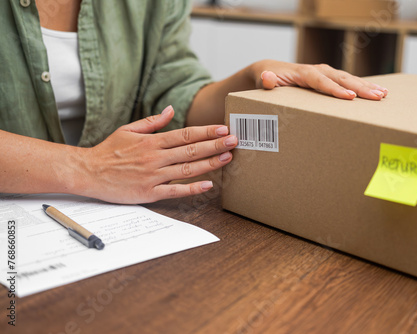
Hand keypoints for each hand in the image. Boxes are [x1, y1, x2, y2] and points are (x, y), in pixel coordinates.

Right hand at [78, 106, 236, 203]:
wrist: (87, 172)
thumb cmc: (108, 151)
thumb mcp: (128, 130)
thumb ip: (152, 121)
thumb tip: (171, 109)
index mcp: (151, 141)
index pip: (184, 134)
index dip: (205, 131)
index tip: (222, 128)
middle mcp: (155, 157)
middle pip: (190, 150)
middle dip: (214, 145)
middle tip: (234, 141)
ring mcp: (153, 176)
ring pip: (187, 170)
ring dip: (209, 163)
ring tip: (227, 158)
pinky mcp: (149, 192)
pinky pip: (174, 191)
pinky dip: (192, 189)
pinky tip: (208, 185)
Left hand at [251, 60, 387, 99]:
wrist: (269, 71)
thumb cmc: (267, 79)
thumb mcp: (263, 80)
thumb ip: (266, 80)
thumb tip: (267, 77)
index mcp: (303, 73)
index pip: (321, 81)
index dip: (335, 89)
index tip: (350, 96)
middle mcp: (317, 70)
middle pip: (340, 78)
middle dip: (359, 87)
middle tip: (377, 96)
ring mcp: (324, 73)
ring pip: (348, 78)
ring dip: (366, 86)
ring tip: (383, 94)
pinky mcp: (329, 78)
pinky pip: (348, 82)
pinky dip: (363, 86)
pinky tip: (378, 92)